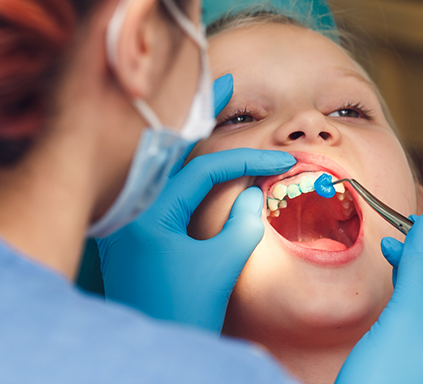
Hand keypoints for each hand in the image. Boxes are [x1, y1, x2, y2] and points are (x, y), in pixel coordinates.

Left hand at [96, 75, 295, 332]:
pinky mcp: (141, 227)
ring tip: (213, 101)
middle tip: (225, 77)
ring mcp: (134, 215)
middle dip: (201, 111)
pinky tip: (199, 148)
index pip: (205, 169)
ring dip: (193, 130)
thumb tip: (253, 192)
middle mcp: (134, 206)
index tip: (279, 159)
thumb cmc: (180, 314)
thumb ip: (243, 223)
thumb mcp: (219, 268)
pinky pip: (165, 180)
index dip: (246, 160)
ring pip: (167, 159)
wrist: (149, 354)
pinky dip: (186, 159)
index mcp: (149, 213)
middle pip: (173, 145)